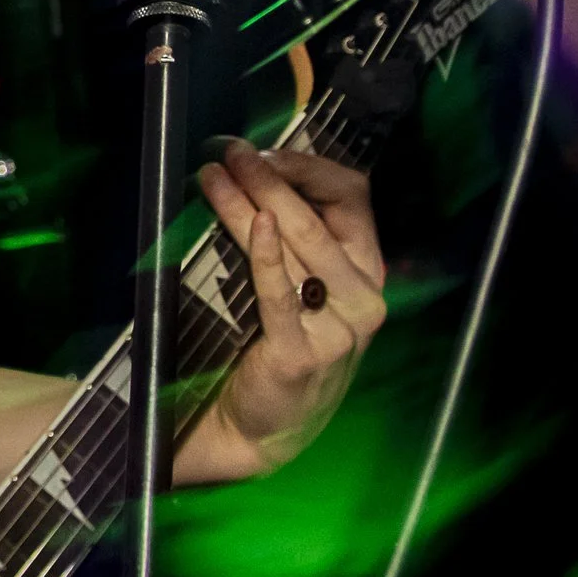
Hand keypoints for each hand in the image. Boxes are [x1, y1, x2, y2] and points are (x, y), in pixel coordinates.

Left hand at [186, 141, 387, 480]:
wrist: (262, 425)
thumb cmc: (276, 344)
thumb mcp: (300, 288)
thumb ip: (294, 241)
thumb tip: (251, 172)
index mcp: (365, 272)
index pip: (352, 198)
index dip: (308, 168)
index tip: (264, 151)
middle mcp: (364, 296)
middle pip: (317, 218)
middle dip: (269, 178)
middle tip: (228, 153)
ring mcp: (339, 327)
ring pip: (296, 246)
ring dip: (248, 204)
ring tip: (212, 177)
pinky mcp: (304, 353)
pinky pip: (280, 293)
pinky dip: (266, 254)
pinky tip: (254, 225)